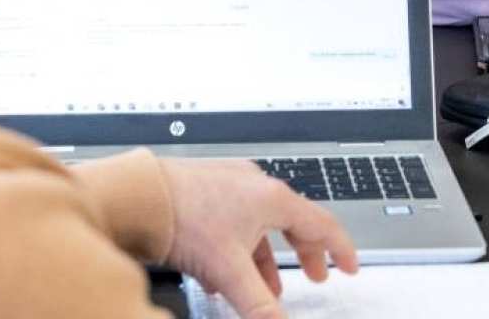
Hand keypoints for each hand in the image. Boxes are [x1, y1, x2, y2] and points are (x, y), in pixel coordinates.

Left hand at [160, 158, 357, 318]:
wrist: (139, 195)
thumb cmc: (184, 216)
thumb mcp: (230, 271)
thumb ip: (259, 305)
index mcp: (271, 197)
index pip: (320, 222)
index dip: (339, 248)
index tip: (349, 264)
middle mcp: (253, 184)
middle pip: (293, 220)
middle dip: (305, 253)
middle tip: (314, 275)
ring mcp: (230, 183)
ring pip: (261, 222)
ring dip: (268, 256)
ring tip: (262, 286)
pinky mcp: (207, 187)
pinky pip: (236, 218)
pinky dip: (241, 246)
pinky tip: (224, 272)